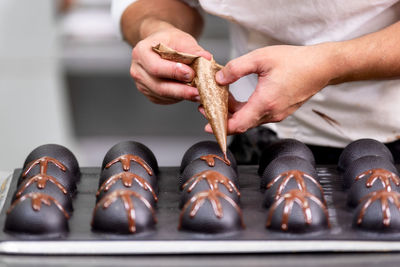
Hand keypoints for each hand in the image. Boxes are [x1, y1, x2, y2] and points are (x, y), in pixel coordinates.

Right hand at [130, 20, 210, 103]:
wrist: (160, 45)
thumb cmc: (169, 41)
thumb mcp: (181, 39)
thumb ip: (193, 50)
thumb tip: (206, 58)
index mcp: (141, 52)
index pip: (156, 67)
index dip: (174, 72)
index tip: (191, 74)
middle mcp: (138, 70)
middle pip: (159, 86)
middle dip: (181, 90)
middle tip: (198, 92)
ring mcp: (142, 84)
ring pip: (163, 95)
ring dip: (182, 96)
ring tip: (199, 94)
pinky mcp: (150, 94)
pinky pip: (165, 99)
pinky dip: (179, 98)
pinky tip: (189, 93)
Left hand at [204, 44, 333, 133]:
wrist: (322, 66)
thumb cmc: (295, 61)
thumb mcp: (261, 58)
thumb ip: (237, 68)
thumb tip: (219, 79)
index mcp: (265, 102)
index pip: (239, 124)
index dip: (221, 127)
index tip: (207, 126)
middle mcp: (272, 113)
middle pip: (242, 124)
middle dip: (223, 118)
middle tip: (207, 108)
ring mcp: (278, 114)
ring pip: (250, 120)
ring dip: (235, 114)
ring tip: (222, 101)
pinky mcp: (281, 111)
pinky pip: (259, 116)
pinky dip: (246, 111)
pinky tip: (239, 100)